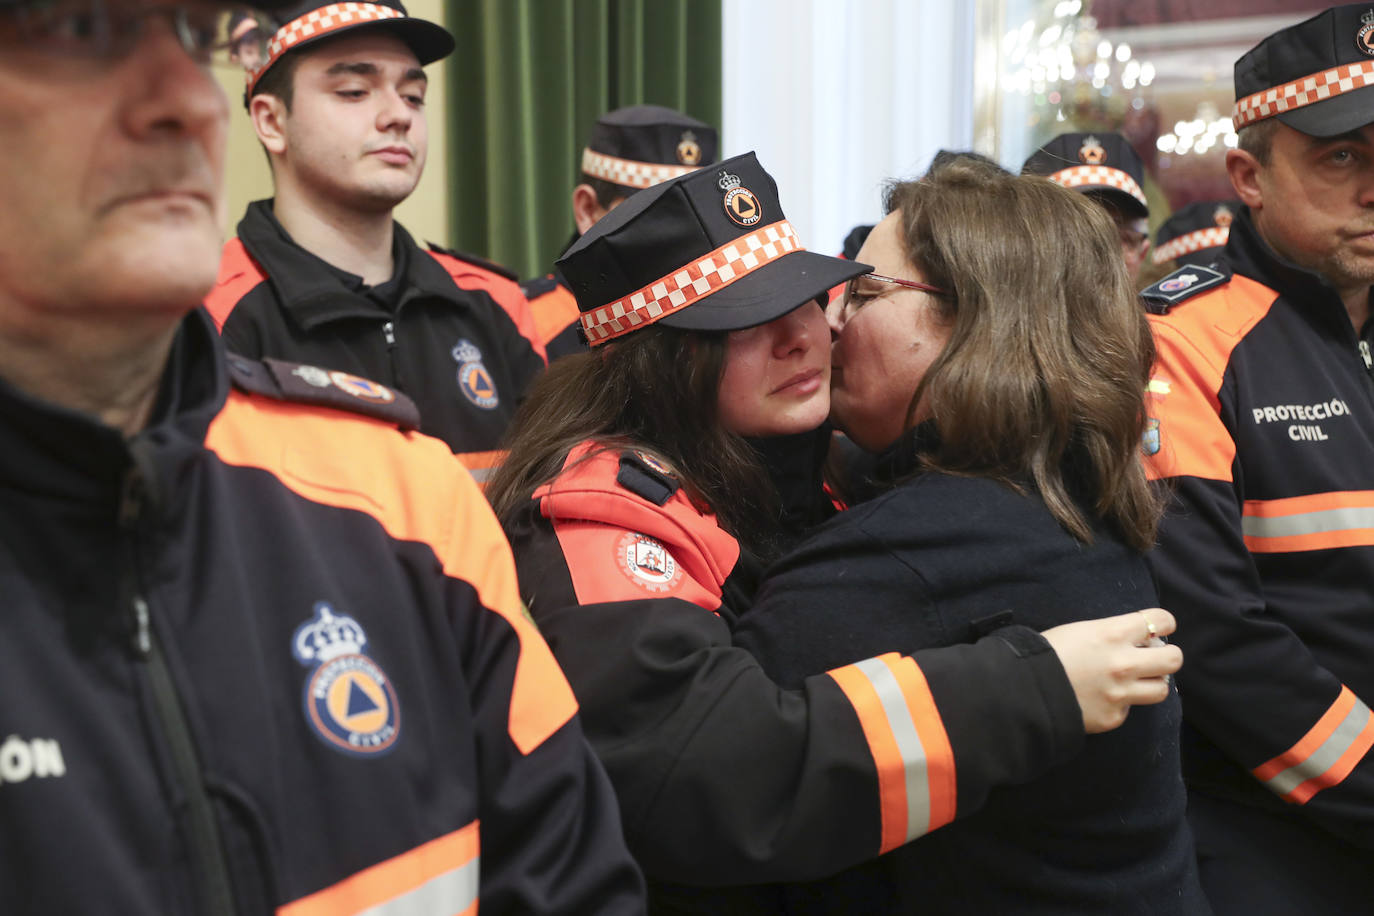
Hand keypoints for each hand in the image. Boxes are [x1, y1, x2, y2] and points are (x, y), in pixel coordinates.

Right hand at [1041, 608, 1182, 733]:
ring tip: (1133, 681)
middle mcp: (1124, 663)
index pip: (1162, 621)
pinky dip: (1120, 704)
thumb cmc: (1047, 652)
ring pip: (1161, 689)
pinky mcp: (1113, 717)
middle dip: (1167, 657)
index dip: (1163, 624)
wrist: (1023, 689)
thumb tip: (1139, 640)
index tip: (1158, 630)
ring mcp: (1121, 693)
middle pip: (1174, 659)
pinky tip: (1101, 698)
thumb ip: (1113, 634)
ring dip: (1151, 683)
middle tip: (1154, 658)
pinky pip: (1129, 709)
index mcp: (1113, 633)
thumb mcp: (1081, 630)